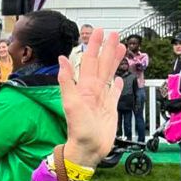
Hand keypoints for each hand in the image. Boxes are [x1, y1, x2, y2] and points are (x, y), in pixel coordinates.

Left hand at [58, 28, 125, 167]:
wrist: (88, 149)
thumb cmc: (78, 129)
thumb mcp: (70, 103)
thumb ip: (66, 81)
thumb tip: (61, 60)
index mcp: (84, 86)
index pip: (89, 61)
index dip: (93, 46)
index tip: (98, 32)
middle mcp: (93, 90)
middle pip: (101, 64)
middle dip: (107, 48)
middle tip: (114, 34)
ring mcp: (102, 98)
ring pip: (109, 74)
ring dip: (114, 60)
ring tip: (120, 48)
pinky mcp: (110, 108)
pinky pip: (114, 93)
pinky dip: (117, 85)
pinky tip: (119, 78)